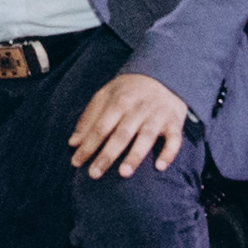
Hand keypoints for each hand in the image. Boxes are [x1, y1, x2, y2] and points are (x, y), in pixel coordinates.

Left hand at [65, 72, 189, 175]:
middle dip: (107, 155)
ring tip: (123, 173)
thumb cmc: (129, 90)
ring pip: (146, 137)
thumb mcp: (106, 94)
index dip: (88, 145)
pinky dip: (169, 153)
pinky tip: (160, 167)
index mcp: (119, 101)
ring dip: (135, 155)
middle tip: (94, 174)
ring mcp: (158, 115)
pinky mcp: (174, 122)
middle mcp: (138, 109)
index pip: (100, 127)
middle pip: (121, 134)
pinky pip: (174, 139)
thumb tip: (73, 143)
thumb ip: (89, 117)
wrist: (164, 73)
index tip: (76, 163)